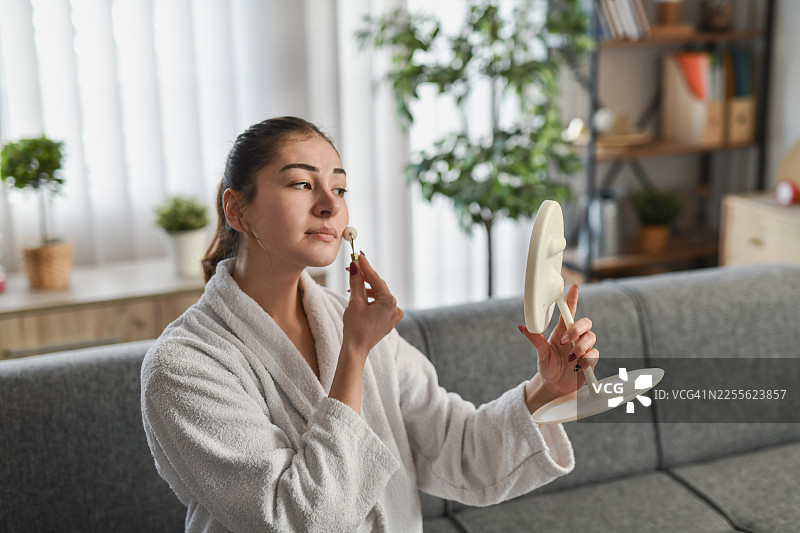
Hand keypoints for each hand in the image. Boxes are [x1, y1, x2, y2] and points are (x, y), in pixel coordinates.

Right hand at [341, 253, 403, 362]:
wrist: (356, 349)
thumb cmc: (355, 327)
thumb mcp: (355, 301)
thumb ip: (356, 281)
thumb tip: (355, 265)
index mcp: (389, 301)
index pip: (375, 278)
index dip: (365, 266)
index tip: (357, 255)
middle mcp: (395, 307)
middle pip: (379, 286)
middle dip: (365, 277)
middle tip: (351, 268)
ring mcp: (394, 315)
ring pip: (380, 295)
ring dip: (367, 289)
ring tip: (352, 287)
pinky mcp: (389, 320)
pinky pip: (382, 304)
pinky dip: (372, 300)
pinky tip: (361, 298)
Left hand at [518, 285, 598, 403]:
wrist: (555, 386)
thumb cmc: (548, 367)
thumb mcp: (541, 354)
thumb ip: (535, 340)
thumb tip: (522, 327)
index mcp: (562, 331)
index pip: (568, 312)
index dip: (572, 299)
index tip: (573, 287)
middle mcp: (574, 337)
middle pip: (585, 322)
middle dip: (577, 329)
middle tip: (566, 341)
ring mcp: (583, 348)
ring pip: (591, 337)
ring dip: (581, 347)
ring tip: (572, 358)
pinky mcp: (590, 360)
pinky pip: (595, 354)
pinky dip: (587, 359)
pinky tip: (578, 366)